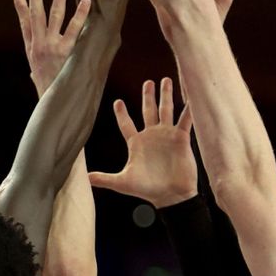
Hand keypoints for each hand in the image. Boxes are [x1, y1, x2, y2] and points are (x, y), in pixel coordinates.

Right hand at [14, 0, 90, 95]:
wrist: (54, 105)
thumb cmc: (49, 93)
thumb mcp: (39, 81)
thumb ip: (35, 74)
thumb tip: (32, 75)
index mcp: (32, 51)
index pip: (24, 26)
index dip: (21, 9)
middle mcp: (40, 45)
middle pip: (36, 15)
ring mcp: (53, 46)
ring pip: (55, 16)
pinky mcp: (67, 51)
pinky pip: (75, 29)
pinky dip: (80, 14)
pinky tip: (86, 1)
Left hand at [88, 78, 196, 207]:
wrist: (171, 196)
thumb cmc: (147, 190)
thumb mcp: (123, 182)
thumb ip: (105, 178)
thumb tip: (85, 178)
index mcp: (136, 143)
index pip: (126, 124)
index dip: (122, 113)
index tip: (117, 102)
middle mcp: (151, 136)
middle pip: (148, 111)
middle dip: (148, 96)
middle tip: (147, 82)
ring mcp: (166, 136)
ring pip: (166, 110)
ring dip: (165, 96)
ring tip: (165, 79)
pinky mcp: (181, 139)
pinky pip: (184, 121)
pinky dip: (187, 110)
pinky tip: (189, 97)